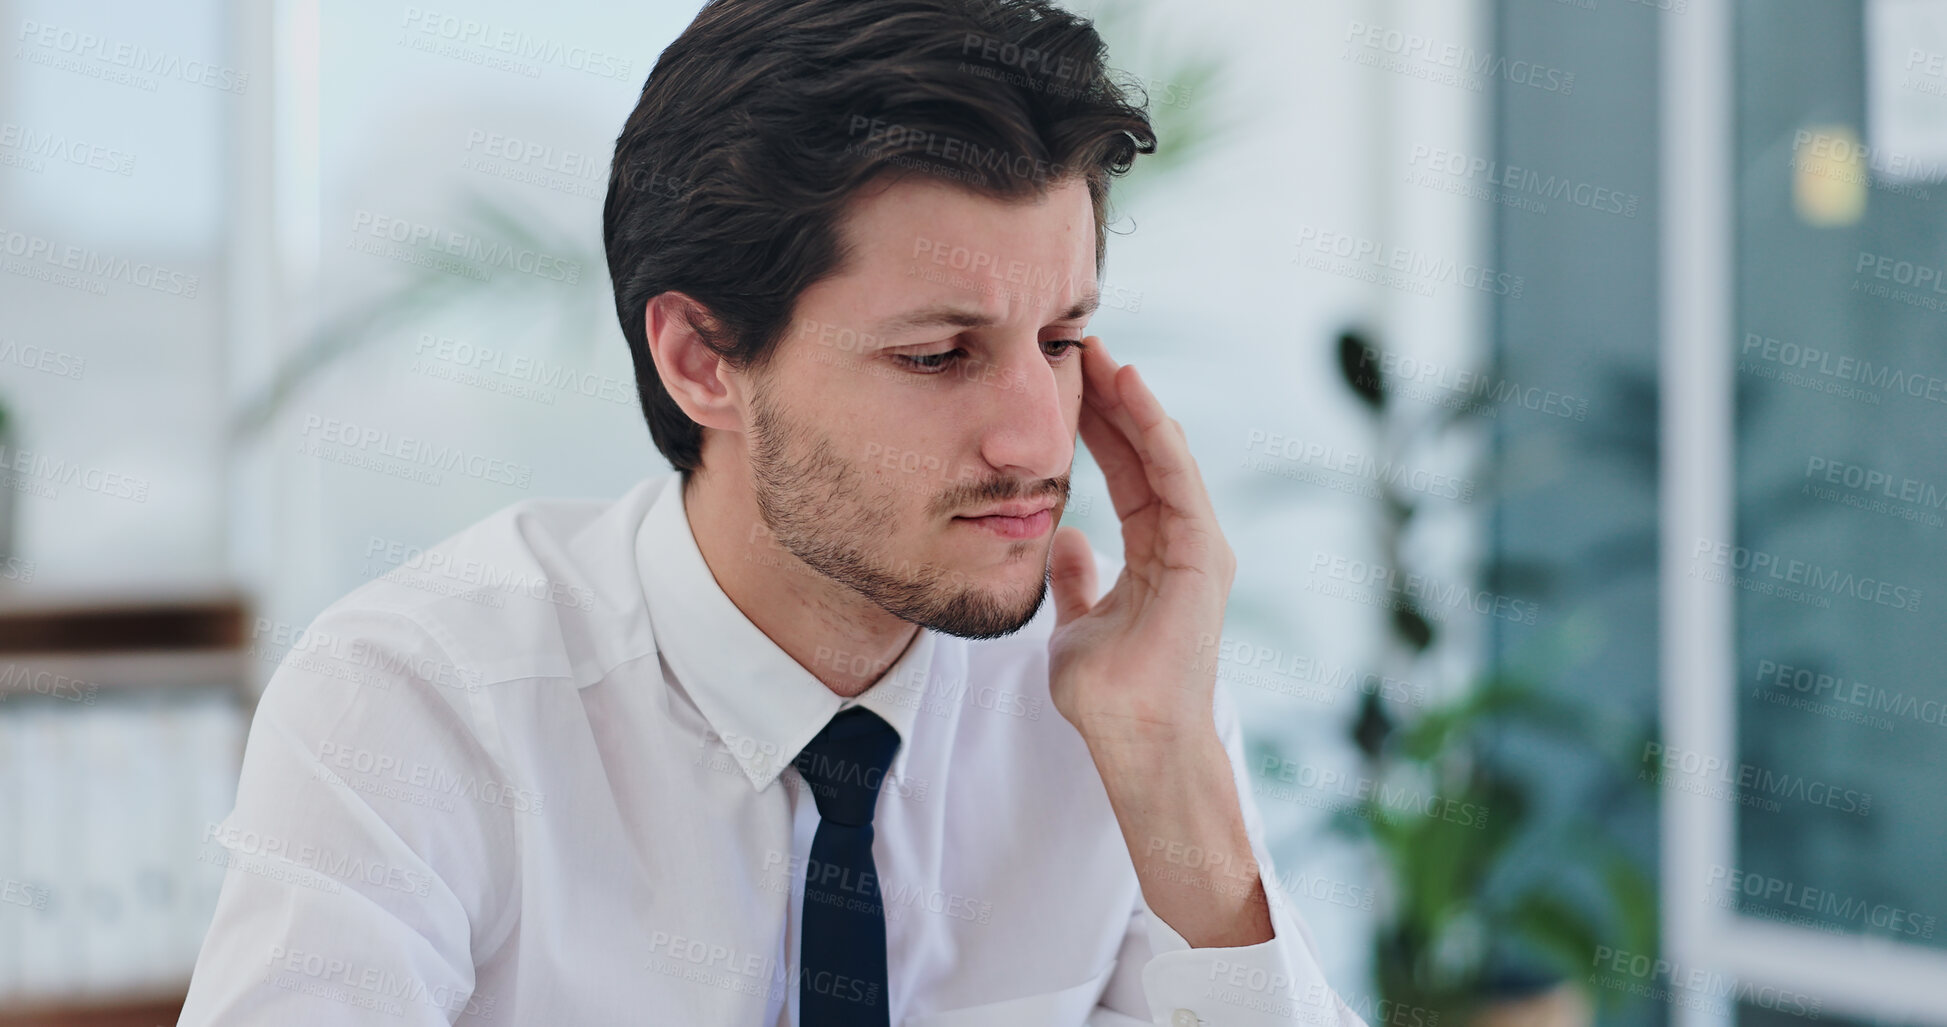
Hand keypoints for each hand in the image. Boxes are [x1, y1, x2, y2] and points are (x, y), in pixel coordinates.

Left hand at [1047, 336, 1236, 748]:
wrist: (1134, 739)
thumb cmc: (1110, 696)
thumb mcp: (1077, 623)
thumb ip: (1077, 582)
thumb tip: (1064, 542)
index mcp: (1156, 556)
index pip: (1126, 475)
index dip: (1099, 428)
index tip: (1069, 385)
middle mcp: (1183, 545)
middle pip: (1146, 456)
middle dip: (1115, 402)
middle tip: (1082, 348)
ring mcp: (1198, 549)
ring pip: (1165, 456)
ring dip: (1135, 404)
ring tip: (1105, 353)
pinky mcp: (1202, 555)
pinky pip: (1177, 479)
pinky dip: (1156, 432)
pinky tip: (1133, 392)